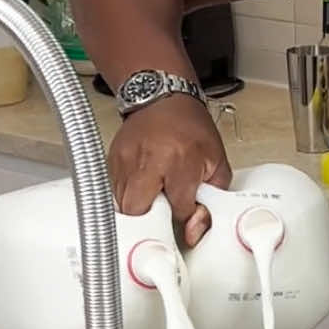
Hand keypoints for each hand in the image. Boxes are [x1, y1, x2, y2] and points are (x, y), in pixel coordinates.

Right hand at [108, 94, 231, 246]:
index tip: (186, 217)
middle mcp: (150, 161)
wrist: (163, 97)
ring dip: (138, 210)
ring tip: (152, 200)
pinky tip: (140, 188)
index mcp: (181, 161)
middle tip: (162, 216)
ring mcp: (127, 160)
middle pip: (139, 211)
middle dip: (150, 222)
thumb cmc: (190, 128)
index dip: (184, 219)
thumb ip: (211, 199)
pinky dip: (127, 196)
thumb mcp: (215, 162)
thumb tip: (194, 231)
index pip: (179, 209)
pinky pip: (114, 191)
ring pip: (123, 206)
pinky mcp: (113, 160)